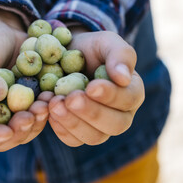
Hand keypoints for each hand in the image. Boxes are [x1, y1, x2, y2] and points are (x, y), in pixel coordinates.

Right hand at [0, 9, 48, 151]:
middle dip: (20, 130)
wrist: (5, 28)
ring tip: (44, 104)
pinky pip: (39, 115)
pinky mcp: (30, 104)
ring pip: (25, 130)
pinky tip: (52, 97)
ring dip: (36, 121)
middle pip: (5, 138)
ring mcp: (12, 112)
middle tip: (32, 116)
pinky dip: (46, 110)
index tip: (8, 132)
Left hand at [48, 30, 144, 146]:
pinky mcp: (79, 134)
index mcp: (132, 92)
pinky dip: (60, 128)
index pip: (128, 99)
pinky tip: (49, 111)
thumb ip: (120, 55)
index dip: (110, 96)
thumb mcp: (106, 42)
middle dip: (90, 112)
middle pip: (115, 125)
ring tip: (54, 102)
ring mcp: (100, 128)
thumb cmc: (90, 48)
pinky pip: (73, 140)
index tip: (90, 87)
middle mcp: (121, 115)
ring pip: (94, 136)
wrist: (65, 57)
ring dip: (73, 122)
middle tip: (69, 98)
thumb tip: (123, 78)